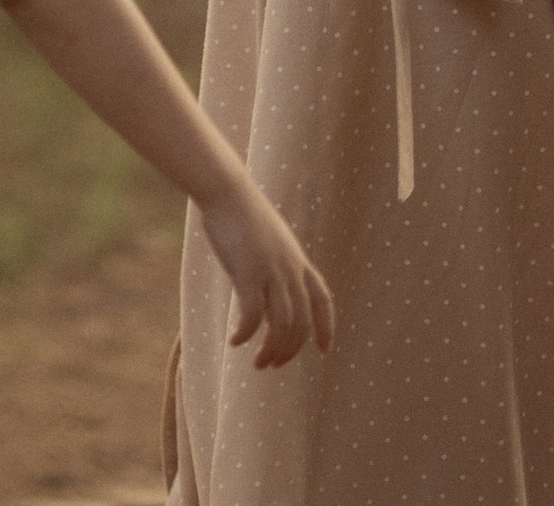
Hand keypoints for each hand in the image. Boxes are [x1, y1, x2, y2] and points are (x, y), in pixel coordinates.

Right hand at [198, 179, 332, 370]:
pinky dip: (246, 334)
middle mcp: (290, 268)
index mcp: (297, 259)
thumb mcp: (269, 240)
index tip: (324, 349)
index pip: (323, 299)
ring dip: (271, 350)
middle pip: (301, 321)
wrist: (227, 189)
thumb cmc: (242, 212)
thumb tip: (270, 289)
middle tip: (273, 365)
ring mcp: (271, 270)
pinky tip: (234, 342)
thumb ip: (276, 263)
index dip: (326, 326)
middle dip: (290, 350)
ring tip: (258, 364)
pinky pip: (253, 315)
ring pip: (281, 324)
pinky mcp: (248, 271)